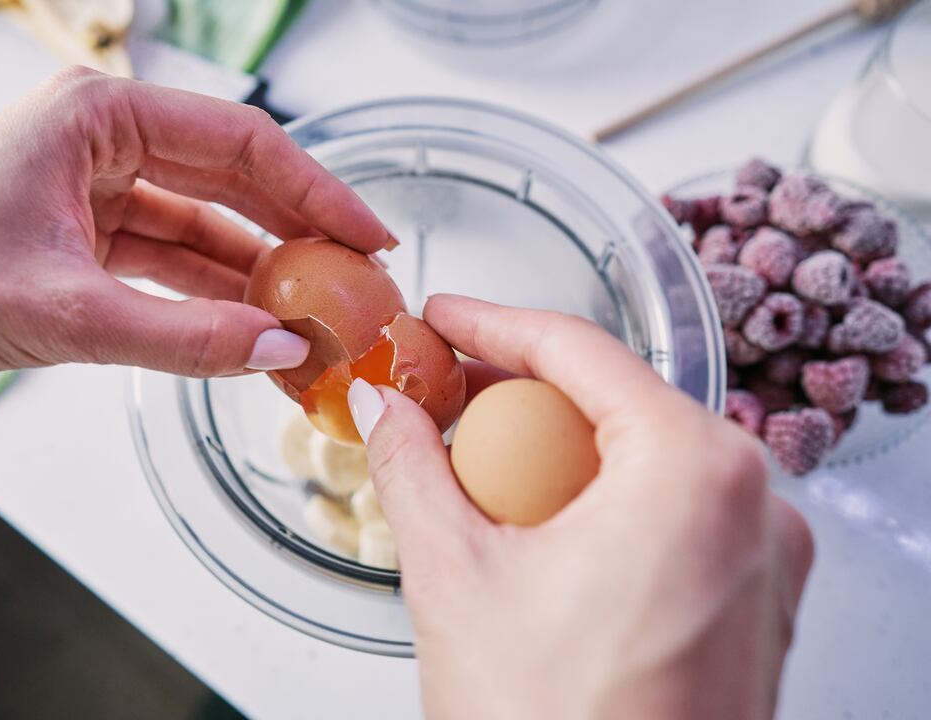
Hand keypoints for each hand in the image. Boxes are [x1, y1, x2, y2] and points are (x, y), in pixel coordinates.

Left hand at [0, 68, 392, 376]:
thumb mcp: (64, 311)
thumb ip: (180, 335)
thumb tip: (275, 347)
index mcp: (99, 118)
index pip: (241, 145)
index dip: (318, 192)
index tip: (370, 237)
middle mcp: (101, 141)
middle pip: (231, 182)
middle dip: (296, 236)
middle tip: (358, 286)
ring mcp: (91, 189)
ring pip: (201, 227)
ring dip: (254, 275)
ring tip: (314, 321)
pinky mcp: (79, 236)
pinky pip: (165, 262)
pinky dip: (206, 297)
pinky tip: (249, 330)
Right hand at [347, 295, 812, 719]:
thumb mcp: (454, 579)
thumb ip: (412, 470)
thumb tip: (385, 412)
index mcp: (692, 470)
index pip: (579, 351)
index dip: (492, 323)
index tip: (441, 318)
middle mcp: (752, 501)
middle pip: (614, 404)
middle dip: (517, 400)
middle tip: (440, 405)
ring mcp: (763, 556)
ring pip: (642, 461)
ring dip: (554, 458)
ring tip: (476, 484)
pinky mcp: (755, 604)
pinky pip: (671, 518)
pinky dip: (599, 509)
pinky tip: (534, 541)